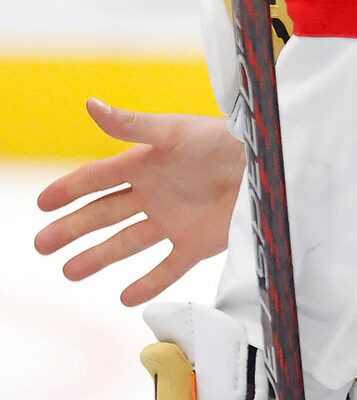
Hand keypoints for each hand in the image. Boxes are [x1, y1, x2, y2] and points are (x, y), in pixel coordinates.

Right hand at [34, 102, 243, 304]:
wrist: (272, 164)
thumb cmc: (226, 139)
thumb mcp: (176, 131)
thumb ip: (132, 124)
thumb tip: (89, 104)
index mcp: (146, 163)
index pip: (97, 178)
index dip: (69, 190)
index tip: (41, 203)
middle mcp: (155, 193)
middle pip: (104, 214)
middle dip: (71, 229)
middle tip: (41, 244)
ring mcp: (174, 220)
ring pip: (127, 242)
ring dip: (98, 257)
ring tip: (69, 271)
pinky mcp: (198, 242)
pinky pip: (168, 268)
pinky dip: (148, 283)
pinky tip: (126, 296)